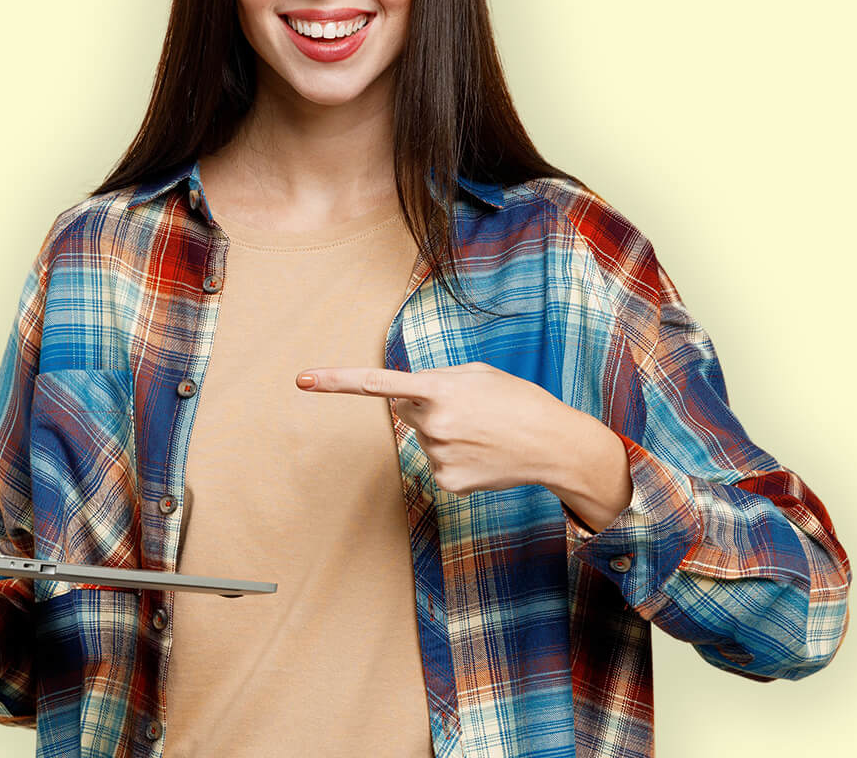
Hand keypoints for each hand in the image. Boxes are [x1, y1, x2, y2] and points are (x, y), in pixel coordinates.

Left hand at [294, 361, 630, 523]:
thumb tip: (403, 401)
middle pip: (408, 410)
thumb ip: (435, 379)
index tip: (303, 380)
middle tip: (472, 410)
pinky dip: (456, 458)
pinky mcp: (447, 482)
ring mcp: (438, 456)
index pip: (377, 383)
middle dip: (431, 406)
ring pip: (424, 438)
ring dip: (447, 432)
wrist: (554, 444)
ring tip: (485, 432)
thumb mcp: (477, 374)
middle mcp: (433, 423)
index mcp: (439, 389)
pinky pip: (437, 463)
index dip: (337, 381)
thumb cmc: (517, 401)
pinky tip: (483, 455)